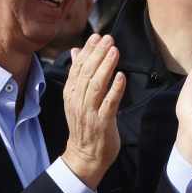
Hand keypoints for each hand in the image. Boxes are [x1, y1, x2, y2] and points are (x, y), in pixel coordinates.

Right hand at [60, 34, 124, 189]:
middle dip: (98, 54)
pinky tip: (121, 76)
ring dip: (106, 67)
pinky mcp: (102, 123)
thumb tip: (75, 51)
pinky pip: (109, 104)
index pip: (78, 67)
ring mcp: (89, 112)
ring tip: (115, 51)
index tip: (97, 36)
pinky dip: (115, 89)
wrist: (85, 156)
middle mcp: (78, 101)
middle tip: (109, 39)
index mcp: (71, 93)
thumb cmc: (84, 125)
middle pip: (87, 73)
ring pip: (96, 86)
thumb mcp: (76, 98)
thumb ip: (77, 75)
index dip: (87, 51)